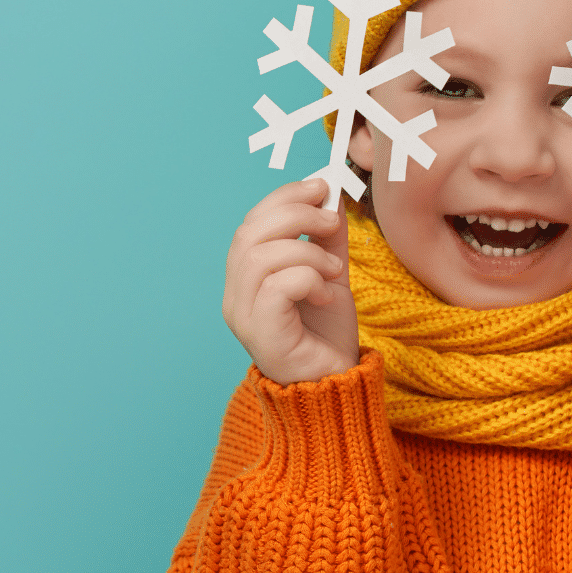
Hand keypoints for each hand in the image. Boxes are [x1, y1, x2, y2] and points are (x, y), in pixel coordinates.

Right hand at [223, 178, 359, 383]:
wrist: (336, 386)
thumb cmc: (326, 335)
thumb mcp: (330, 273)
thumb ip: (326, 236)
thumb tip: (329, 193)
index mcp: (244, 278)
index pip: (250, 224)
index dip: (283, 198)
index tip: (321, 186)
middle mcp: (235, 296)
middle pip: (249, 234)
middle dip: (296, 215)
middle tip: (332, 221)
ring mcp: (243, 317)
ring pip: (262, 257)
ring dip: (308, 252)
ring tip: (335, 269)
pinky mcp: (262, 334)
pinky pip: (277, 286)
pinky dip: (309, 279)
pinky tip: (327, 296)